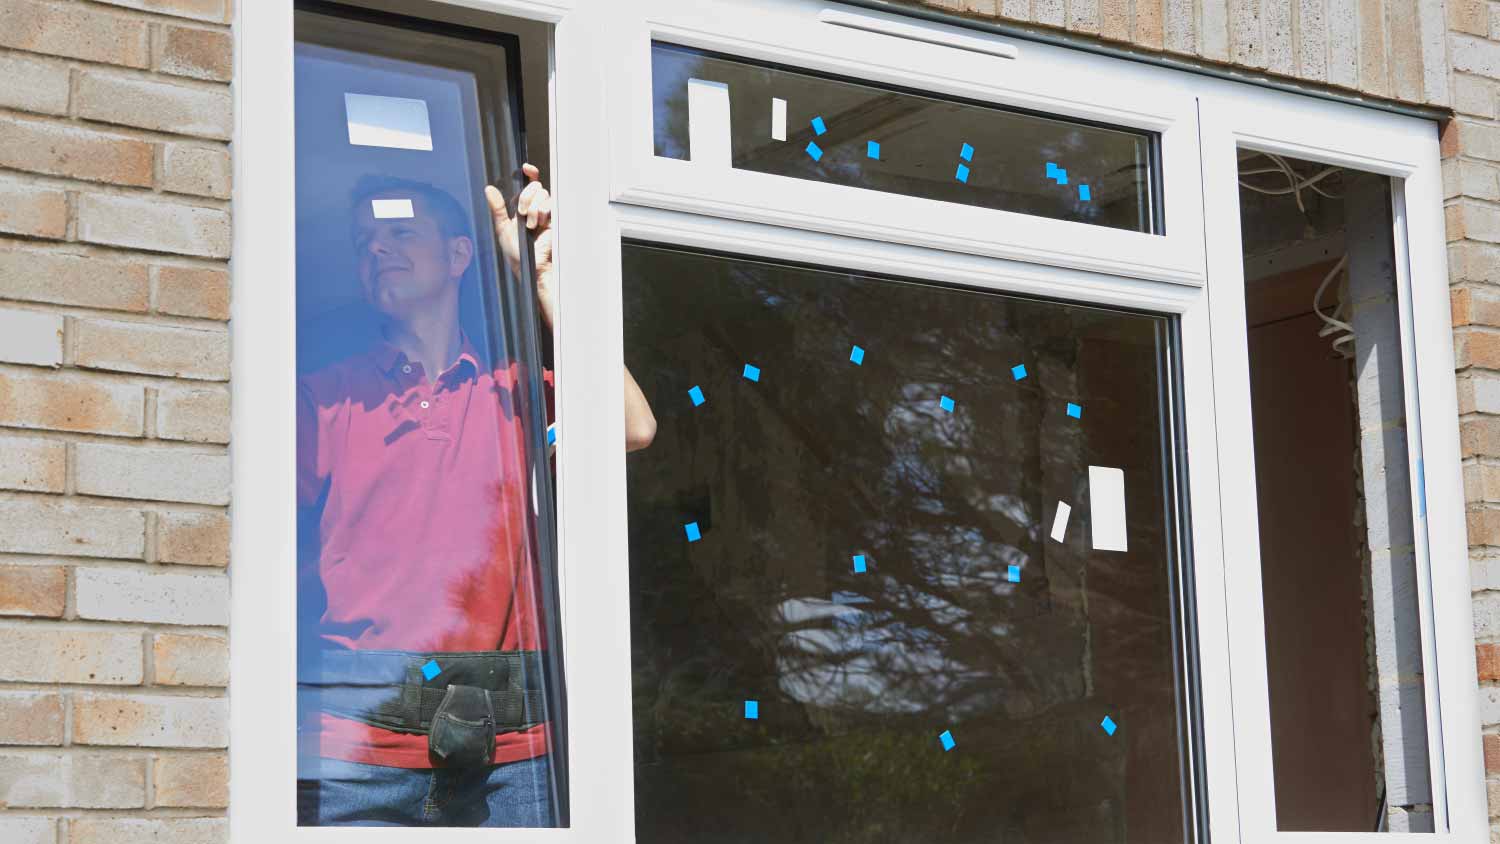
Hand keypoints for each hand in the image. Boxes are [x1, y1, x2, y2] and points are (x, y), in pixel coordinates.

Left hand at [486, 163, 555, 326]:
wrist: (530, 266)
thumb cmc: (517, 252)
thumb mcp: (502, 228)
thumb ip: (497, 208)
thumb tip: (489, 189)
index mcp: (522, 207)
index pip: (528, 184)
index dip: (529, 174)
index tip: (525, 168)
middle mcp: (535, 208)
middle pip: (534, 186)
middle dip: (525, 197)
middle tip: (520, 213)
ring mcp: (546, 213)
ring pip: (542, 194)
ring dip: (532, 208)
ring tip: (530, 224)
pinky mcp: (556, 219)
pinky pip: (550, 204)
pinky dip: (541, 212)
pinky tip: (538, 224)